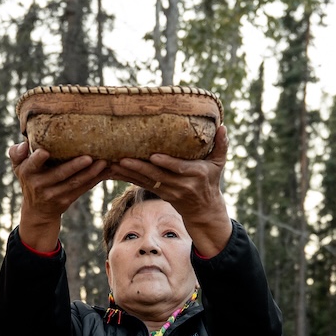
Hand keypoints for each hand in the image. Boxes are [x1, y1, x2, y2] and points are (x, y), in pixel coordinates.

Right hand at [9, 140, 108, 253]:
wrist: (37, 210)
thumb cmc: (30, 178)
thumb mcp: (19, 167)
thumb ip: (16, 153)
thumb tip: (24, 144)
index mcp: (28, 173)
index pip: (32, 165)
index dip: (37, 159)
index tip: (44, 152)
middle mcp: (40, 185)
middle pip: (59, 174)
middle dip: (74, 166)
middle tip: (89, 157)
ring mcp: (54, 195)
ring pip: (74, 183)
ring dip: (90, 173)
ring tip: (103, 163)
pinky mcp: (67, 201)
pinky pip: (82, 189)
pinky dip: (94, 180)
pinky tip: (105, 171)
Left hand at [110, 124, 229, 255]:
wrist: (204, 210)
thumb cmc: (211, 180)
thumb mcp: (219, 164)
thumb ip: (221, 145)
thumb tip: (223, 126)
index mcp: (196, 174)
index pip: (179, 169)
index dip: (166, 163)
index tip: (153, 156)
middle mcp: (181, 185)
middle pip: (157, 176)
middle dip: (139, 168)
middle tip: (122, 159)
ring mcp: (168, 191)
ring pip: (145, 182)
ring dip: (128, 174)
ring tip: (113, 164)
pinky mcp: (159, 193)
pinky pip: (141, 185)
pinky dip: (127, 178)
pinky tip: (114, 170)